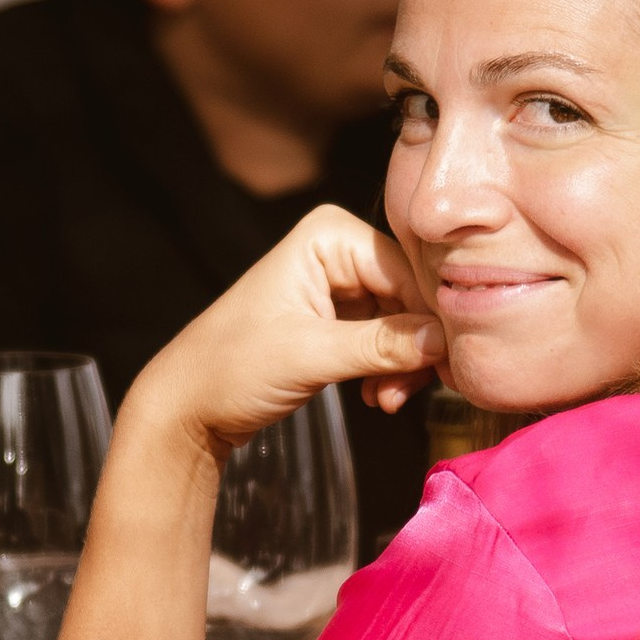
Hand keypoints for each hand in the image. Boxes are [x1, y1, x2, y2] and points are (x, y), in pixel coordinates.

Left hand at [127, 205, 442, 455]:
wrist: (190, 404)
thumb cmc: (230, 367)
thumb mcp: (309, 355)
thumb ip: (381, 346)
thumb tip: (443, 342)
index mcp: (329, 235)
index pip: (409, 270)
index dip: (433, 319)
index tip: (450, 366)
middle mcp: (340, 250)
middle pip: (414, 296)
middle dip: (417, 349)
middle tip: (406, 393)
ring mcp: (344, 284)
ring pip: (408, 322)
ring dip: (404, 367)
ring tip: (384, 400)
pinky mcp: (343, 317)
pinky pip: (391, 339)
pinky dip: (391, 371)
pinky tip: (375, 395)